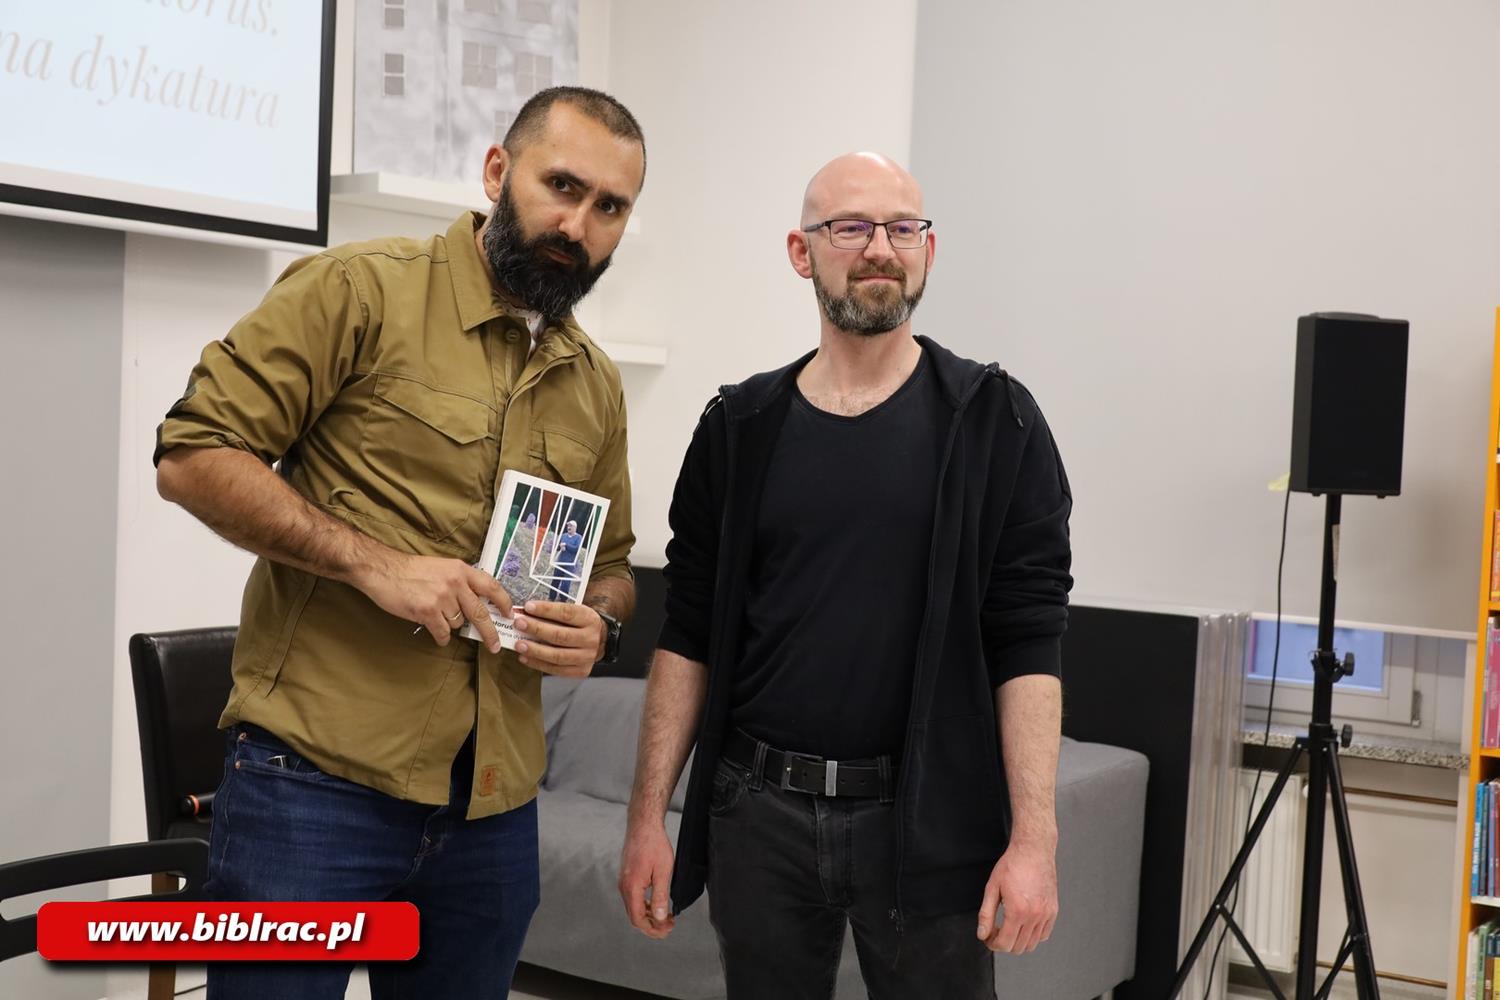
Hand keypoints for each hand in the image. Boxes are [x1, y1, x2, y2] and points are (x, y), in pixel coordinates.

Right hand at [354, 552, 513, 652]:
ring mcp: (442, 597)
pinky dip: (440, 636)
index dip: (503, 602)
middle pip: (480, 612)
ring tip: (436, 616)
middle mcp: (455, 583)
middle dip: (490, 632)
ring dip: (449, 625)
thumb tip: (475, 603)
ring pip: (457, 623)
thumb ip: (459, 582)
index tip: (509, 614)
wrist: (382, 569)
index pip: (491, 586)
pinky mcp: (428, 611)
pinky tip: (434, 631)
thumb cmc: (410, 570)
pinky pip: (442, 632)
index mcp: (461, 570)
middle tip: (495, 645)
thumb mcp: (442, 567)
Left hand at [512, 601, 604, 677]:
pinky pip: (556, 669)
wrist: (599, 641)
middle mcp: (591, 638)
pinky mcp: (581, 671)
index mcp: (590, 619)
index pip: (566, 613)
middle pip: (561, 636)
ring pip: (558, 656)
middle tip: (519, 624)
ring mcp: (587, 657)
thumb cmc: (579, 624)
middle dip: (537, 629)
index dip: (546, 610)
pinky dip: (538, 664)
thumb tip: (526, 613)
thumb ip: (553, 613)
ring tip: (519, 645)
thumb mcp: (574, 612)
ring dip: (535, 650)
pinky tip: (525, 658)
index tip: (528, 607)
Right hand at [619, 820, 676, 938]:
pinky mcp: (627, 877)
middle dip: (652, 925)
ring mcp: (623, 881)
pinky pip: (633, 898)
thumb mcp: (663, 871)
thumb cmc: (654, 844)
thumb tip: (660, 918)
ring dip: (649, 916)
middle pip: (634, 916)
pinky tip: (656, 904)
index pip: (638, 919)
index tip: (667, 929)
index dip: (653, 929)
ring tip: (665, 917)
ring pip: (633, 908)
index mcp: (631, 887)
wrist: (643, 825)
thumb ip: (660, 896)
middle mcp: (624, 886)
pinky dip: (645, 905)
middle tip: (669, 927)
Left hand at [976, 841, 1057, 952]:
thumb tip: (982, 934)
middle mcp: (1034, 915)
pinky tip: (1023, 923)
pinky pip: (1044, 934)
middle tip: (995, 932)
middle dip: (1004, 943)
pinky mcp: (1053, 911)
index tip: (988, 937)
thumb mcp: (992, 888)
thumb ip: (986, 915)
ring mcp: (1046, 914)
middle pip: (1018, 947)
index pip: (1005, 944)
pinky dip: (1033, 935)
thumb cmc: (1012, 865)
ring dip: (1018, 941)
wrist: (1033, 851)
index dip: (993, 944)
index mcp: (1017, 911)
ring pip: (1032, 944)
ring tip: (1009, 927)